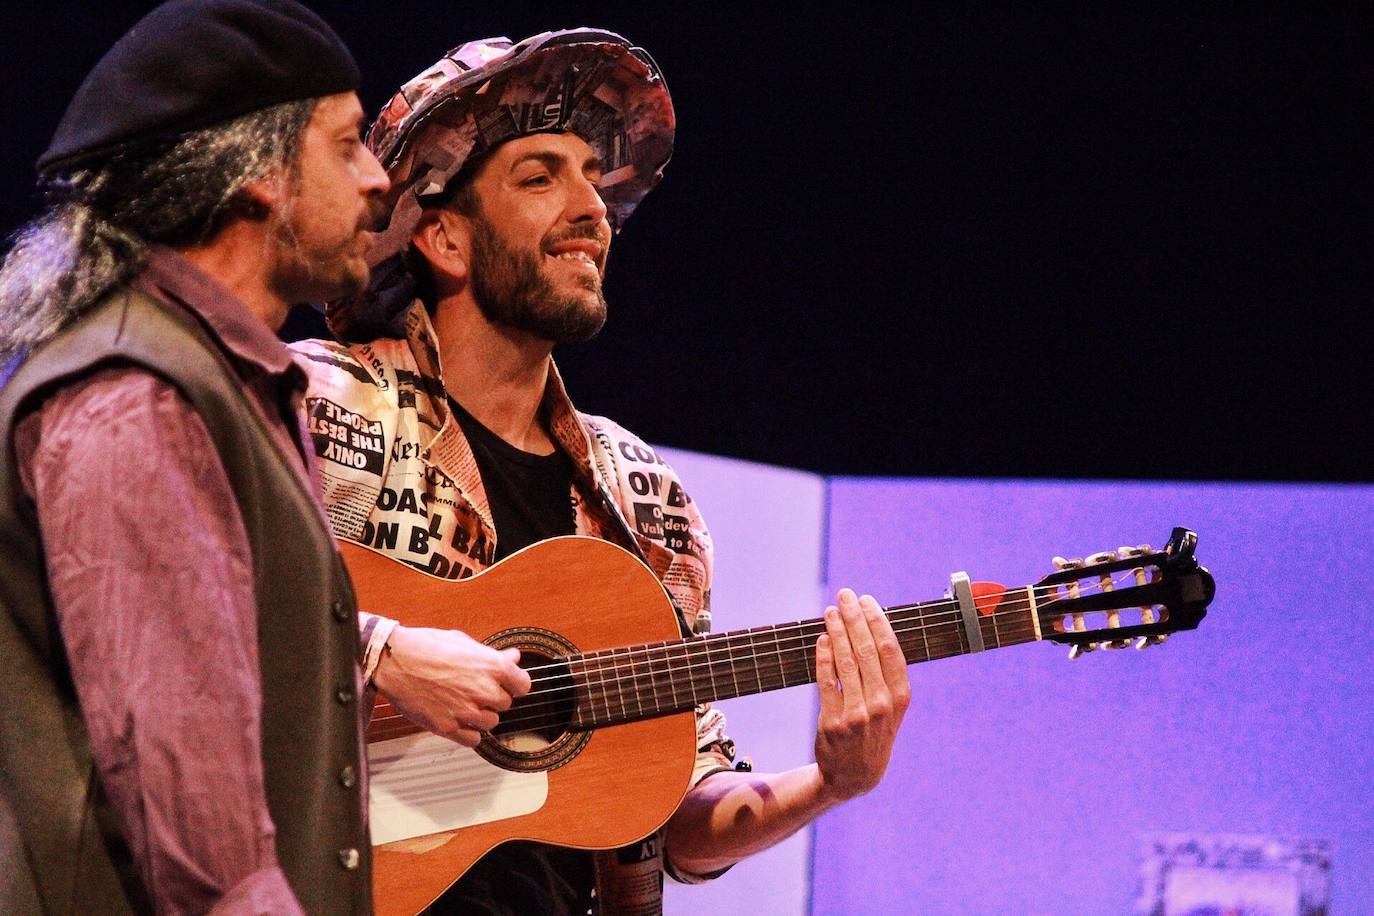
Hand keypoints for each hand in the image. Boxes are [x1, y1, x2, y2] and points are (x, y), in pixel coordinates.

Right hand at [372, 624, 531, 747]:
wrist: (393, 660)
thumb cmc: (427, 646)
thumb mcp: (464, 642)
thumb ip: (492, 655)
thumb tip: (513, 658)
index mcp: (492, 666)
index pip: (523, 685)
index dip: (514, 684)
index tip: (506, 684)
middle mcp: (484, 690)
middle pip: (505, 704)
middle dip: (493, 698)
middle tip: (474, 689)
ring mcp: (466, 711)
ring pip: (491, 723)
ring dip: (481, 716)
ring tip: (462, 702)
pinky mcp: (448, 727)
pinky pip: (473, 740)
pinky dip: (469, 732)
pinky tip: (458, 719)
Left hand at [813, 588, 910, 801]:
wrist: (854, 777)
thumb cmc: (873, 733)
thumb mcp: (891, 709)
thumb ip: (886, 676)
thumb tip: (873, 629)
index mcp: (900, 697)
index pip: (890, 650)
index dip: (877, 621)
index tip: (866, 600)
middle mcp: (882, 705)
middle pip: (867, 650)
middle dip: (855, 618)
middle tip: (845, 595)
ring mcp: (857, 714)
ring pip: (846, 661)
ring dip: (837, 631)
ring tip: (830, 610)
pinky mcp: (833, 721)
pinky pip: (826, 680)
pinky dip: (823, 656)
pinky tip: (821, 638)